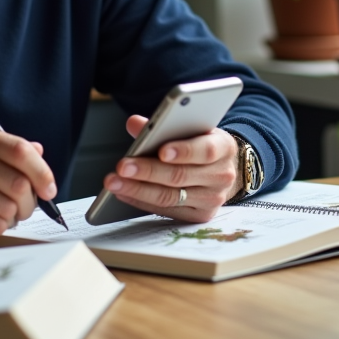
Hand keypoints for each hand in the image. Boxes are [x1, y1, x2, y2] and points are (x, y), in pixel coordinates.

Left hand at [102, 115, 239, 222]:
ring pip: (170, 196)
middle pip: (180, 175)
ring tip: (115, 181)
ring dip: (138, 189)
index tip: (161, 150)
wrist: (220, 169)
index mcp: (223, 147)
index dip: (183, 151)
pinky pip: (166, 210)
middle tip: (123, 166)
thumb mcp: (190, 128)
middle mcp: (221, 175)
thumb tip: (133, 123)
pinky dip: (141, 201)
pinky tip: (124, 192)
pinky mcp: (199, 216)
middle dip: (148, 171)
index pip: (205, 150)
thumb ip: (162, 125)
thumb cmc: (199, 143)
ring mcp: (212, 199)